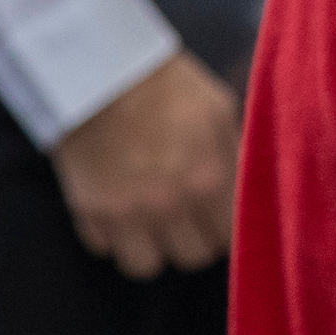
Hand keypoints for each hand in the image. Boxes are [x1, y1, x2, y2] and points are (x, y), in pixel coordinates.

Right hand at [54, 53, 239, 277]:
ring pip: (145, 266)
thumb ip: (235, 156)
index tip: (214, 217)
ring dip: (150, 248)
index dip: (222, 229)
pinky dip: (111, 236)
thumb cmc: (164, 84)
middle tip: (184, 219)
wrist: (97, 68)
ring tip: (150, 224)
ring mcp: (124, 213)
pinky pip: (103, 247)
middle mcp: (169, 206)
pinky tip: (117, 208)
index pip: (229, 239)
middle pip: (191, 258)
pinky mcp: (86, 209)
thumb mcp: (219, 111)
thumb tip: (248, 188)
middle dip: (190, 240)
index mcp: (209, 181)